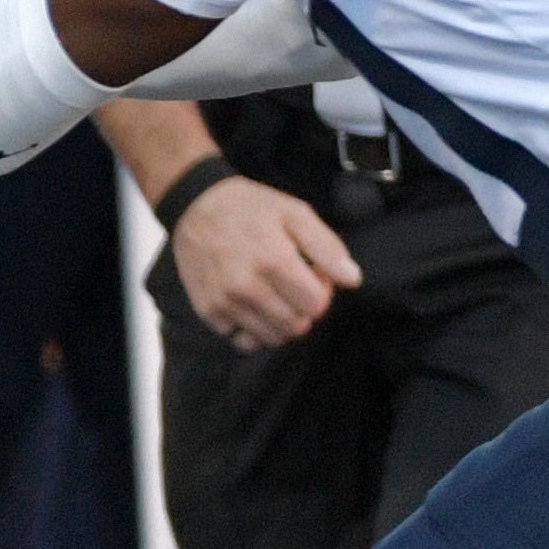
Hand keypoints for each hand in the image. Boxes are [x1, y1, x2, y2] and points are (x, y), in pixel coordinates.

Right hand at [170, 174, 359, 349]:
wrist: (196, 206)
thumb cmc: (249, 208)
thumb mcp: (294, 213)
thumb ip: (326, 248)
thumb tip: (352, 279)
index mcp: (274, 261)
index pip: (317, 305)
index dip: (322, 291)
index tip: (312, 275)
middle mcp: (247, 287)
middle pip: (297, 326)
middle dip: (303, 308)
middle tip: (293, 285)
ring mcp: (225, 302)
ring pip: (273, 338)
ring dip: (282, 322)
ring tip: (274, 294)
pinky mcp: (209, 311)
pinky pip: (243, 342)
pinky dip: (254, 331)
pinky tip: (255, 307)